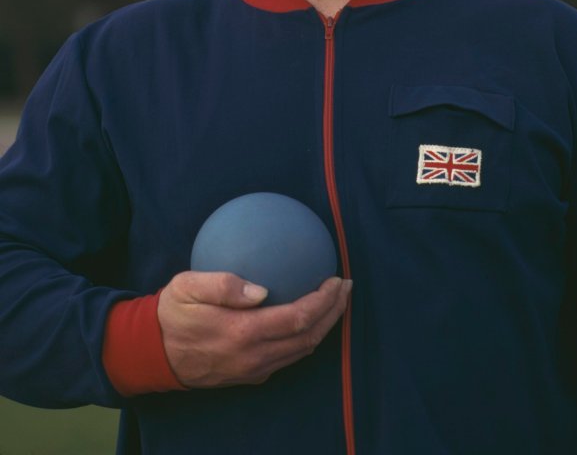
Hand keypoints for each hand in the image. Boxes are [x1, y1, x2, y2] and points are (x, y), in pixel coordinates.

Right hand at [157, 271, 351, 388]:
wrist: (153, 354)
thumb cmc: (171, 313)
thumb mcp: (187, 287)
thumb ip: (223, 284)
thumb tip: (262, 290)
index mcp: (242, 332)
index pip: (298, 318)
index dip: (324, 301)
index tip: (336, 279)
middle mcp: (254, 356)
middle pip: (309, 336)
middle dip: (334, 311)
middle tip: (345, 286)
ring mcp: (254, 369)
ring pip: (302, 350)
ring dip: (324, 325)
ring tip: (335, 300)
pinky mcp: (250, 375)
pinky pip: (288, 356)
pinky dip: (306, 336)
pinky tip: (308, 316)